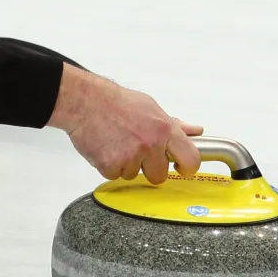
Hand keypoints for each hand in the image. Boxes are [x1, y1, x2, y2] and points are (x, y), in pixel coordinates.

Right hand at [48, 63, 202, 184]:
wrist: (83, 100)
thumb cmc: (113, 101)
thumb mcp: (149, 107)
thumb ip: (172, 124)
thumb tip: (194, 131)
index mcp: (163, 129)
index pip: (191, 158)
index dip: (186, 167)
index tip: (181, 167)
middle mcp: (149, 144)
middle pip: (159, 175)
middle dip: (148, 168)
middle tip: (136, 151)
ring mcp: (130, 156)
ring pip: (134, 175)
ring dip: (125, 165)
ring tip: (116, 143)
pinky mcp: (111, 165)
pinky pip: (115, 176)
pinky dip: (109, 166)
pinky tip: (105, 148)